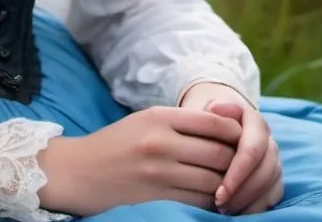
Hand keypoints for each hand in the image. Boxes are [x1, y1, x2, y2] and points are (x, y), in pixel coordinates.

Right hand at [36, 105, 242, 216]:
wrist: (77, 171)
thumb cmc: (114, 144)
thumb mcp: (144, 121)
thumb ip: (179, 122)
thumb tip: (222, 126)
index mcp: (159, 117)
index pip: (213, 122)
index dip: (235, 132)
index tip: (242, 140)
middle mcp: (161, 142)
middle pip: (219, 153)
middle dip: (237, 162)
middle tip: (244, 167)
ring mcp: (158, 173)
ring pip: (213, 182)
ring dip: (227, 186)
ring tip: (233, 186)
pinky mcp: (156, 200)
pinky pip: (197, 202)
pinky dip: (210, 203)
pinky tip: (213, 201)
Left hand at [180, 83, 282, 214]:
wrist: (216, 123)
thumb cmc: (205, 119)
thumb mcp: (203, 111)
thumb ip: (208, 111)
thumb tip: (213, 109)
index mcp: (255, 121)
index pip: (252, 151)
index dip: (237, 174)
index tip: (218, 193)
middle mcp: (268, 139)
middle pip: (265, 171)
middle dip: (243, 193)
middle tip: (220, 206)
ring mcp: (273, 158)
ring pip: (271, 185)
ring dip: (249, 201)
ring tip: (224, 211)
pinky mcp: (274, 176)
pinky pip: (273, 195)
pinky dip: (257, 207)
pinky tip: (237, 213)